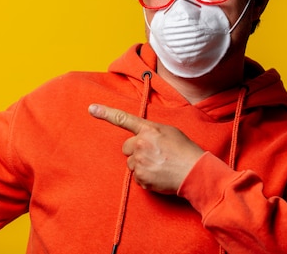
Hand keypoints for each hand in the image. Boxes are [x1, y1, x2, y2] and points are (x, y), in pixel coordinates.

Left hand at [89, 104, 203, 193]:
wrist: (195, 172)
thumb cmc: (185, 150)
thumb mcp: (169, 132)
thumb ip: (151, 131)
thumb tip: (141, 137)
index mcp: (149, 129)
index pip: (124, 119)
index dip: (106, 113)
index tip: (91, 108)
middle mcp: (141, 144)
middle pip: (126, 147)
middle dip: (136, 151)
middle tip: (154, 154)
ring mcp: (140, 161)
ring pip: (131, 163)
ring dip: (141, 165)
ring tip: (159, 166)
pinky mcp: (141, 177)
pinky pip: (137, 177)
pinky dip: (145, 177)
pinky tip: (159, 175)